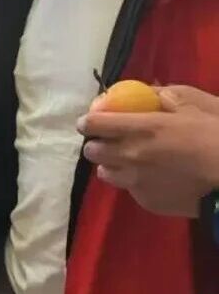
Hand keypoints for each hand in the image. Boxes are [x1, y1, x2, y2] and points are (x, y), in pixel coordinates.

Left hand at [79, 85, 218, 216]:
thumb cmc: (217, 136)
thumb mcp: (195, 106)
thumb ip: (166, 97)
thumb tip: (150, 91)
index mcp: (141, 128)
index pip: (94, 123)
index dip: (88, 120)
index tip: (91, 119)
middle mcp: (131, 155)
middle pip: (92, 151)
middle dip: (98, 143)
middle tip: (111, 140)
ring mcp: (137, 182)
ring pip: (105, 173)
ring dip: (111, 165)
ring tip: (128, 161)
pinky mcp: (147, 202)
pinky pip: (129, 190)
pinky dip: (133, 183)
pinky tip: (152, 178)